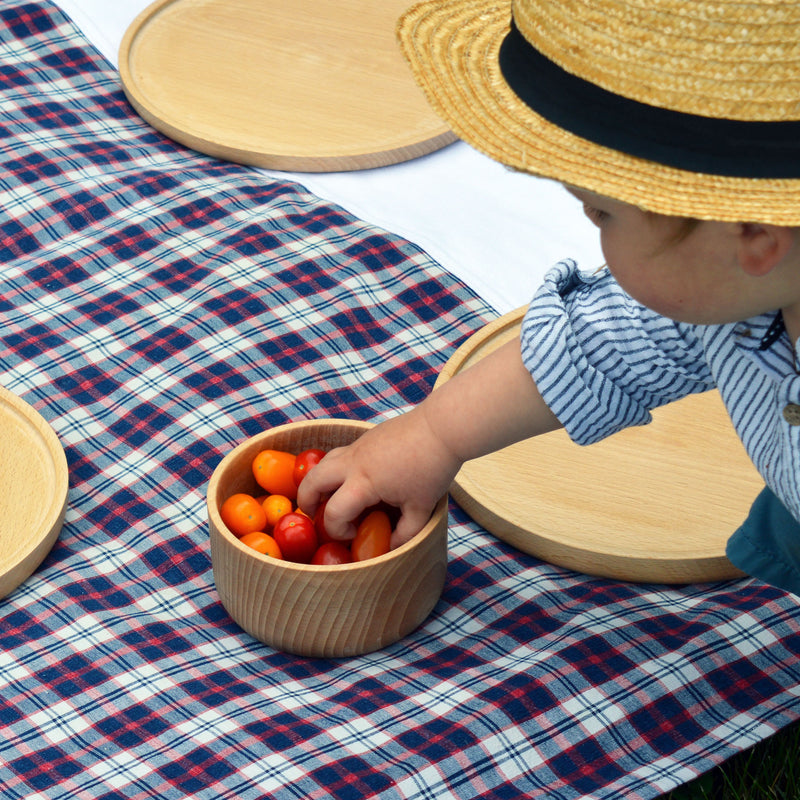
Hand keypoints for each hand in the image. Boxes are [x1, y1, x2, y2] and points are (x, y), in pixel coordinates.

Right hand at [297, 407, 461, 548]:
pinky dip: (335, 469)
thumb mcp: (421, 509)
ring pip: (323, 462)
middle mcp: (353, 462)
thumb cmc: (432, 468)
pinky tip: (354, 479)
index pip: (333, 512)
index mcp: (364, 483)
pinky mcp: (366, 437)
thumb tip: (389, 548)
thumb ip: (404, 534)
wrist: (441, 428)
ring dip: (318, 482)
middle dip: (306, 501)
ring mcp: (358, 446)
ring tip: (328, 497)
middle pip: (312, 481)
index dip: (337, 530)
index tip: (355, 533)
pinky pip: (340, 454)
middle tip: (313, 515)